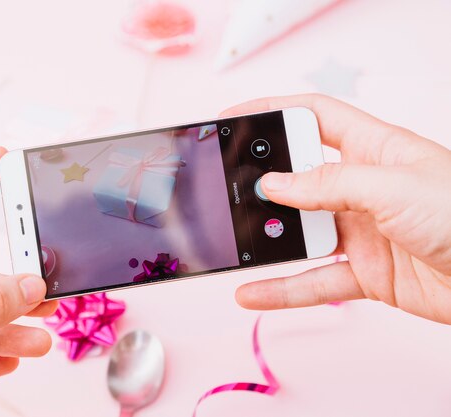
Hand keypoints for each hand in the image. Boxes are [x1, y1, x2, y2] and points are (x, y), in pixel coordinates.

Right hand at [222, 94, 450, 324]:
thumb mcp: (395, 187)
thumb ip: (329, 185)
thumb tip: (273, 184)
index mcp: (375, 149)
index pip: (314, 117)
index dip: (273, 112)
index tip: (235, 119)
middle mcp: (363, 187)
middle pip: (298, 178)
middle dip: (261, 183)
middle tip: (224, 190)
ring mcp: (361, 231)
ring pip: (300, 234)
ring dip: (266, 242)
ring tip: (232, 245)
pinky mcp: (365, 273)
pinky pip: (314, 281)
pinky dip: (283, 290)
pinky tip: (252, 292)